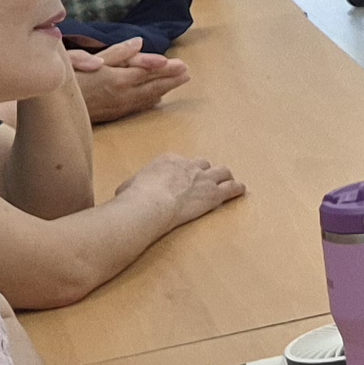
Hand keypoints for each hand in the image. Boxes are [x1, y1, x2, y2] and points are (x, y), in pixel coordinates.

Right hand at [68, 42, 186, 121]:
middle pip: (152, 86)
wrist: (50, 109)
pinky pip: (136, 107)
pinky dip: (149, 101)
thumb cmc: (66, 79)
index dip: (166, 68)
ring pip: (147, 97)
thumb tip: (140, 43)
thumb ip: (117, 53)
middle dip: (171, 79)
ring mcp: (118, 106)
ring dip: (164, 89)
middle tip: (187, 74)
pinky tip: (156, 99)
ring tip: (179, 82)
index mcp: (118, 79)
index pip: (148, 72)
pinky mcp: (111, 114)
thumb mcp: (87, 59)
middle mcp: (122, 94)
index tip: (182, 65)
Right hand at [118, 153, 245, 229]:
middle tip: (207, 180)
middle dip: (205, 172)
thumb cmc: (135, 198)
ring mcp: (203, 178)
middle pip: (203, 164)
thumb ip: (131, 186)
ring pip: (221, 172)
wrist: (151, 204)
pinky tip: (241, 190)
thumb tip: (123, 193)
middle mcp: (188, 165)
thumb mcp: (127, 186)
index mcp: (168, 160)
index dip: (184, 171)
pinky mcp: (213, 193)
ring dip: (225, 177)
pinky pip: (231, 187)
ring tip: (229, 182)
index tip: (184, 178)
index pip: (181, 162)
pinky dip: (237, 189)